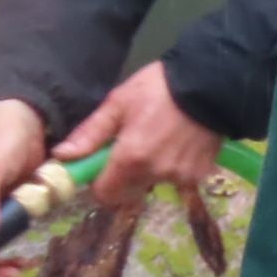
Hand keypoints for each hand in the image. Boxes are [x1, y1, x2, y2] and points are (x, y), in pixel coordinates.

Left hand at [54, 62, 221, 213]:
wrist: (215, 81)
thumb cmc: (161, 87)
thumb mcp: (119, 102)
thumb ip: (90, 133)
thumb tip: (61, 156)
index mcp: (131, 158)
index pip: (104, 195)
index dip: (99, 182)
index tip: (103, 165)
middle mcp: (156, 173)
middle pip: (128, 193)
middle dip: (124, 177)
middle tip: (132, 148)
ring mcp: (181, 176)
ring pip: (152, 184)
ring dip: (150, 170)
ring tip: (161, 140)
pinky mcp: (200, 173)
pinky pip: (176, 179)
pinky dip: (173, 167)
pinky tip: (180, 143)